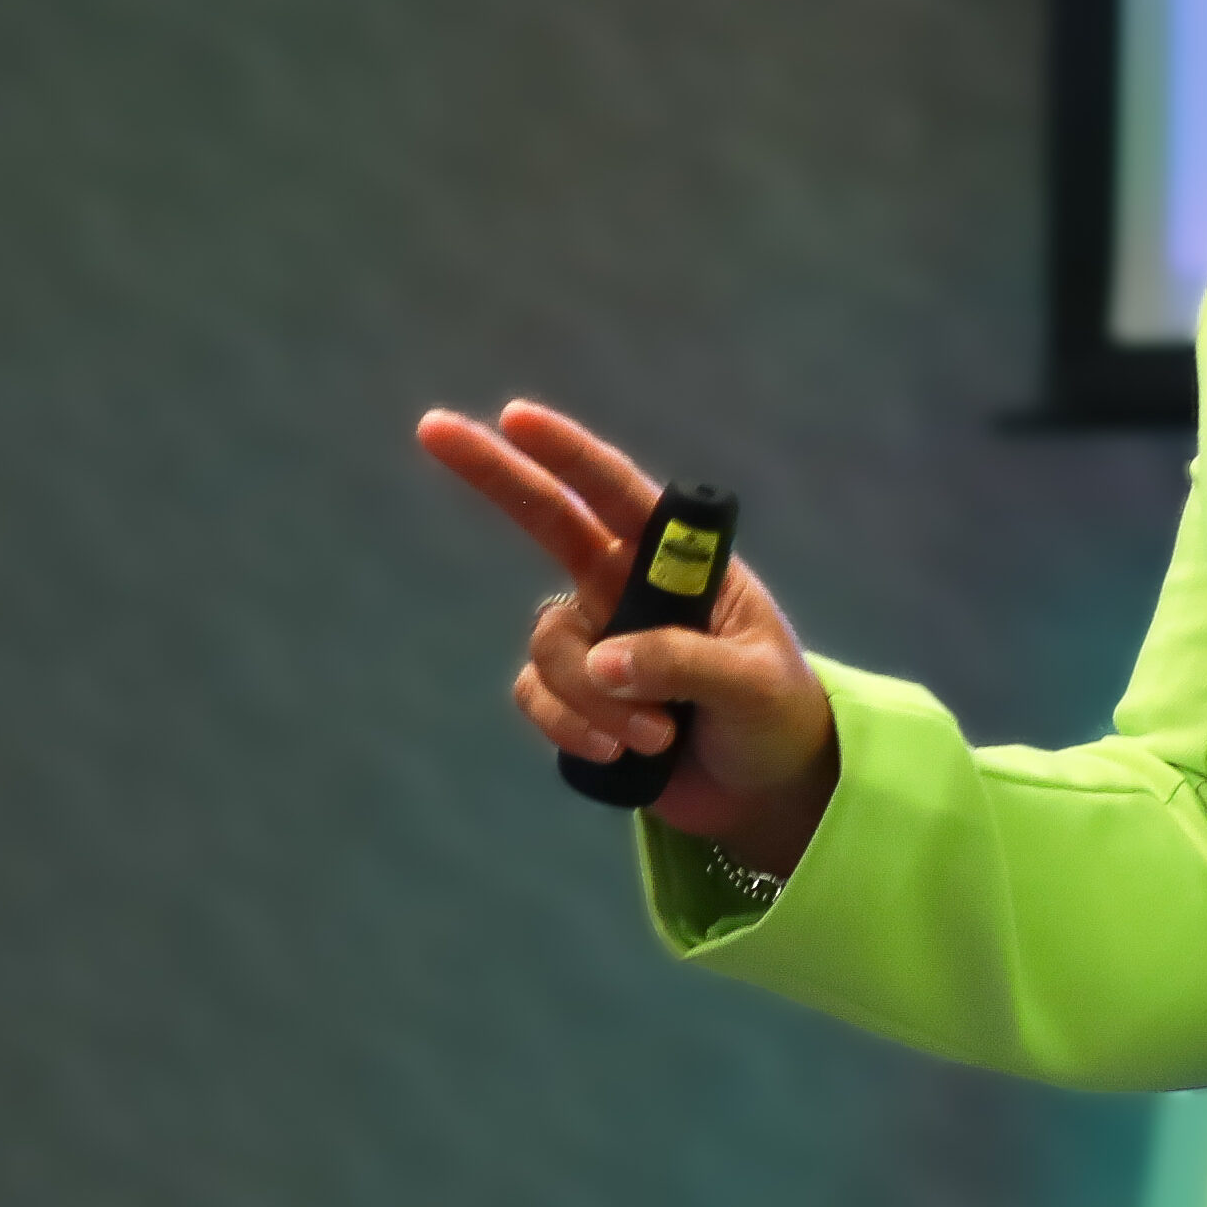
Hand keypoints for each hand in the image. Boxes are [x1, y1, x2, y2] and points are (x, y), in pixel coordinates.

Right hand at [410, 398, 838, 874]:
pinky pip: (539, 698)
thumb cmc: (775, 716)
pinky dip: (571, 727)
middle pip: (546, 520)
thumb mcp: (752, 685)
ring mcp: (595, 641)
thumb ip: (684, 663)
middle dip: (493, 474)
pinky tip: (618, 754)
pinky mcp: (574, 699)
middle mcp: (627, 588)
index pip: (620, 494)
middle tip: (432, 427)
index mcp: (681, 564)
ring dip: (594, 699)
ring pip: (549, 646)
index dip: (567, 453)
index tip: (515, 417)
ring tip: (659, 735)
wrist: (764, 789)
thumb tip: (603, 664)